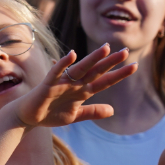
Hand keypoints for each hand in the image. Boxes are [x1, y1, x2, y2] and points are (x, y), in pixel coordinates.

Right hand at [11, 45, 136, 128]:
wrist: (29, 117)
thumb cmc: (51, 113)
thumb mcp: (75, 115)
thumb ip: (93, 111)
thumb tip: (113, 110)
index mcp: (82, 91)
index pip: (104, 81)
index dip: (119, 75)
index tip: (134, 66)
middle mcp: (75, 84)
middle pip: (96, 71)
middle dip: (110, 62)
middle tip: (126, 50)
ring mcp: (62, 83)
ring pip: (80, 68)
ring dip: (93, 58)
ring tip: (106, 48)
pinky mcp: (48, 84)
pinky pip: (57, 72)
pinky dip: (64, 64)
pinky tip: (73, 55)